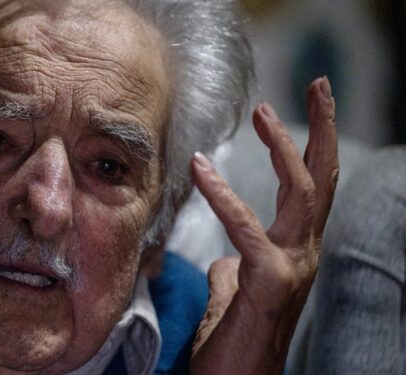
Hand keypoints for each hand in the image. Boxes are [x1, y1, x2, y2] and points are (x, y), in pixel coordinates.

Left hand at [189, 77, 338, 373]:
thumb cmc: (233, 344)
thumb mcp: (233, 296)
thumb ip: (233, 271)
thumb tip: (224, 259)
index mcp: (295, 251)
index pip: (313, 188)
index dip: (314, 145)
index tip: (303, 106)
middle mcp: (303, 253)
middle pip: (322, 178)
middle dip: (322, 128)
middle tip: (318, 84)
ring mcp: (292, 267)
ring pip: (302, 193)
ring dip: (285, 147)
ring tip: (265, 111)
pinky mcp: (268, 282)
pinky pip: (247, 229)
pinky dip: (224, 195)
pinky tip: (200, 168)